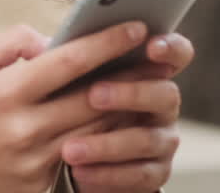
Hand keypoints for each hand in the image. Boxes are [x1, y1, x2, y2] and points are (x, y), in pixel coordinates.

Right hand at [0, 21, 148, 192]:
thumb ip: (9, 44)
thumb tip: (49, 39)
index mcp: (4, 94)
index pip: (68, 62)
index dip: (106, 42)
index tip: (135, 25)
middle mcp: (24, 130)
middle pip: (94, 98)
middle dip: (131, 74)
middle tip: (159, 54)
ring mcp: (34, 162)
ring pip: (95, 129)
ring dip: (124, 105)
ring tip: (147, 82)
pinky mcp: (39, 185)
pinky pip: (79, 154)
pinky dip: (101, 134)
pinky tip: (117, 117)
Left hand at [61, 33, 194, 192]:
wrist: (76, 157)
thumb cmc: (72, 105)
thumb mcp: (72, 79)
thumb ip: (69, 57)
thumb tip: (44, 47)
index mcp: (149, 72)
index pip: (176, 53)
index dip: (170, 46)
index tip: (148, 44)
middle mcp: (162, 104)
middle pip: (166, 94)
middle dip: (131, 93)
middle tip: (93, 95)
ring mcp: (162, 140)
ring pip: (146, 139)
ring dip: (108, 144)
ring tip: (70, 149)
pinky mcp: (155, 173)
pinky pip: (139, 175)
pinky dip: (108, 174)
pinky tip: (80, 172)